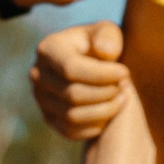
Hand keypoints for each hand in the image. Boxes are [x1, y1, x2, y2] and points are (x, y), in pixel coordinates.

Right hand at [30, 22, 132, 139]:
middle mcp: (37, 75)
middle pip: (73, 94)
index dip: (102, 74)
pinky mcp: (49, 118)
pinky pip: (71, 132)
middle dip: (105, 93)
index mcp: (48, 49)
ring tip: (122, 97)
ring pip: (73, 116)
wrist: (91, 64)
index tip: (125, 72)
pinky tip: (111, 110)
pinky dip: (96, 125)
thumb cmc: (101, 45)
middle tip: (125, 86)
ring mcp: (40, 99)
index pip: (71, 68)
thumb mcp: (108, 32)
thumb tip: (104, 52)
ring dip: (104, 110)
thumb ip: (109, 36)